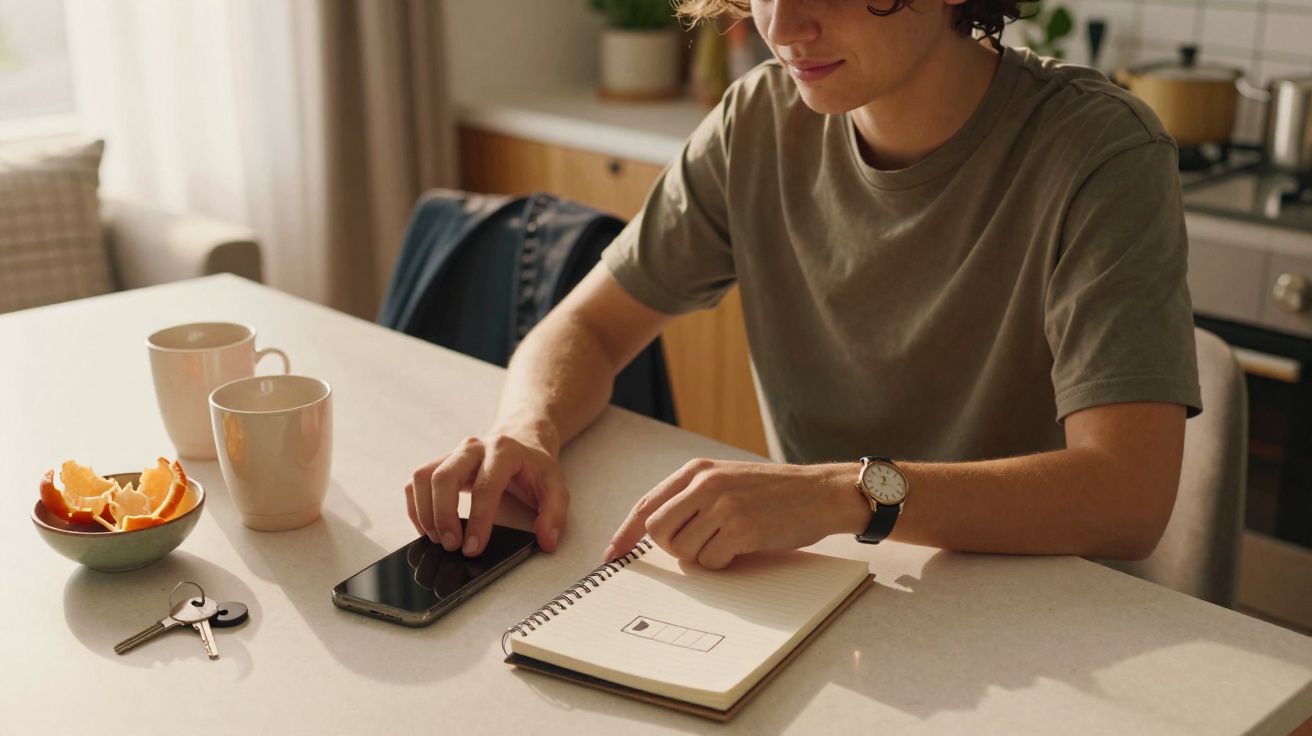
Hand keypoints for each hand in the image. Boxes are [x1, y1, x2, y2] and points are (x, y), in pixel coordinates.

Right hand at [405, 430, 567, 556]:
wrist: (521, 439)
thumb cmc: (534, 467)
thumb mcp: (555, 486)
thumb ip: (554, 514)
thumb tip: (546, 541)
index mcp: (503, 451)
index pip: (485, 486)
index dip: (478, 520)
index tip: (473, 548)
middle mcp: (473, 447)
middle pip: (444, 477)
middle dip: (443, 516)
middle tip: (451, 545)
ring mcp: (453, 453)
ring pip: (423, 477)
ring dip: (425, 512)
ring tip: (439, 539)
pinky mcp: (440, 462)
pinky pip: (416, 482)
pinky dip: (416, 507)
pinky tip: (428, 527)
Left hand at [604, 459, 867, 568]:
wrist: (818, 492)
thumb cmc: (771, 491)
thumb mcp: (725, 479)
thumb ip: (689, 497)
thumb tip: (651, 530)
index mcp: (696, 472)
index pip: (646, 505)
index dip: (625, 533)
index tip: (612, 554)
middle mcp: (705, 485)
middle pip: (656, 531)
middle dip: (669, 549)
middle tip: (694, 548)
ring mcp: (723, 507)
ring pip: (682, 551)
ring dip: (700, 557)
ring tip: (726, 543)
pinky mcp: (741, 530)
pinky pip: (710, 562)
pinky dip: (721, 564)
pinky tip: (741, 548)